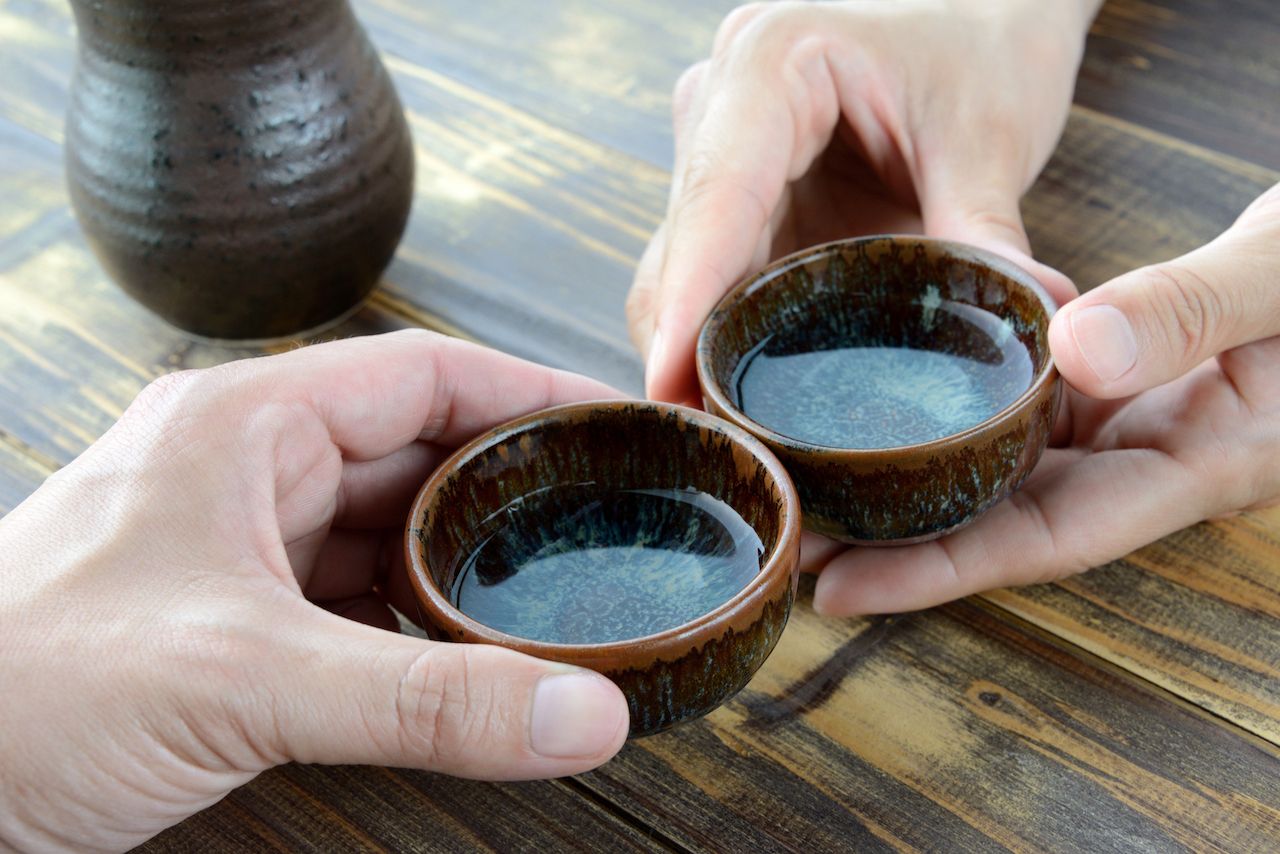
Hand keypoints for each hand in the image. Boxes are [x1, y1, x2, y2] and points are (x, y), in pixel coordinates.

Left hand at [0, 331, 629, 851]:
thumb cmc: (21, 687)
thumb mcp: (246, 676)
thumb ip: (425, 699)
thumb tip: (581, 712)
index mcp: (245, 424)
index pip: (424, 374)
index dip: (527, 391)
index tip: (614, 426)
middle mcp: (248, 472)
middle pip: (416, 458)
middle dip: (509, 494)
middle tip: (607, 524)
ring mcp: (241, 549)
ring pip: (389, 540)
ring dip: (464, 572)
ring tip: (556, 596)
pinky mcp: (234, 624)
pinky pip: (356, 608)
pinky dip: (417, 632)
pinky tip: (469, 661)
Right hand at [629, 0, 1099, 403]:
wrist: (977, 13)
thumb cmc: (981, 43)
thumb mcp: (989, 134)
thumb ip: (987, 230)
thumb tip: (1035, 323)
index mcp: (772, 65)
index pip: (716, 195)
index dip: (689, 298)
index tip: (669, 384)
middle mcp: (723, 109)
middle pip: (677, 250)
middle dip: (682, 351)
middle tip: (712, 447)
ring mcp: (723, 156)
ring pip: (679, 275)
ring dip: (697, 356)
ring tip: (728, 443)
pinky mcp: (743, 203)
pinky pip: (714, 283)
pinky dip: (726, 343)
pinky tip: (749, 404)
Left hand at [810, 183, 1279, 614]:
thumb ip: (1195, 311)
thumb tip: (1081, 353)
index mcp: (1194, 464)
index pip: (1046, 539)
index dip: (943, 572)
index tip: (844, 591)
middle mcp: (1146, 458)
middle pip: (1002, 516)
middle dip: (898, 538)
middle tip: (789, 543)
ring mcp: (1126, 420)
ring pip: (999, 463)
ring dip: (908, 476)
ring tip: (806, 482)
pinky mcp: (1111, 377)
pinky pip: (1017, 406)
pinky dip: (949, 412)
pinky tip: (878, 405)